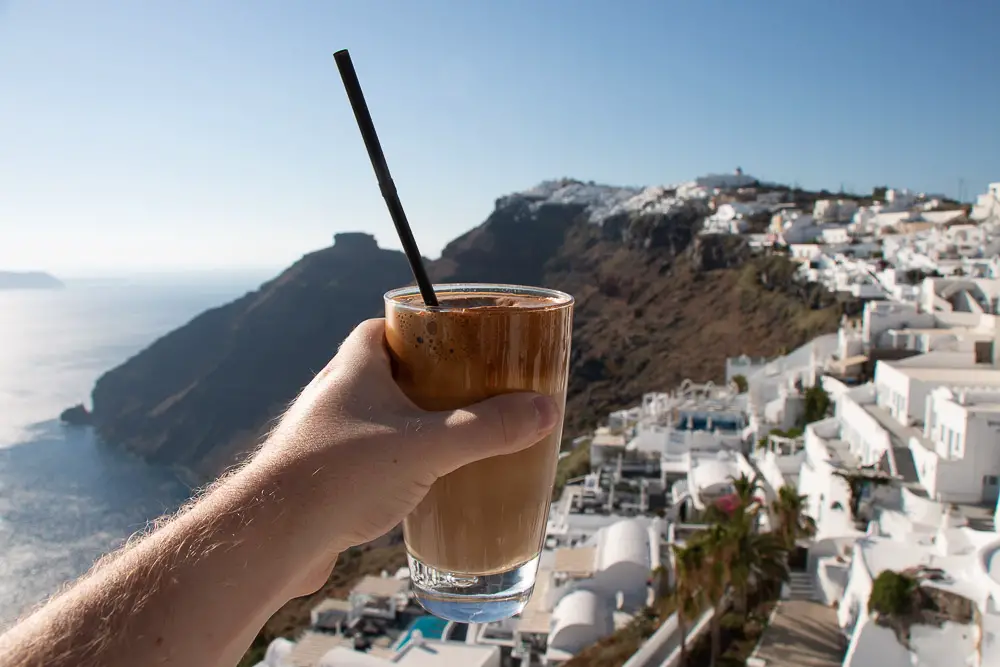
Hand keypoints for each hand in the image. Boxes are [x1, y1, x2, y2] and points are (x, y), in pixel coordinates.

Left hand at [250, 318, 559, 594]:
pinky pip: (366, 458)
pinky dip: (394, 463)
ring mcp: (325, 435)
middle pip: (388, 372)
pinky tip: (417, 485)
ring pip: (378, 418)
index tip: (458, 342)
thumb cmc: (340, 474)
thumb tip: (544, 410)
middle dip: (428, 382)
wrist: (271, 536)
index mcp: (355, 364)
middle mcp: (335, 393)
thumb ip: (487, 428)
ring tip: (452, 440)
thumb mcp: (429, 446)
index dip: (422, 329)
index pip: (386, 326)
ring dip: (411, 426)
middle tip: (469, 395)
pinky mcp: (323, 476)